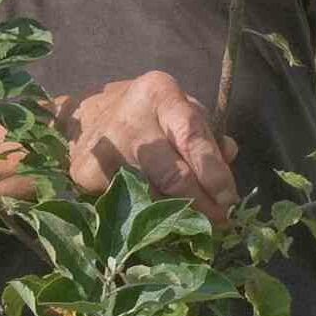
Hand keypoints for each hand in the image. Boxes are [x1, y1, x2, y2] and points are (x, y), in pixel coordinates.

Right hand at [55, 70, 237, 223]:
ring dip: (180, 214)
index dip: (215, 174)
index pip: (193, 137)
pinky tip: (161, 218)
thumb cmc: (146, 115)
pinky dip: (150, 216)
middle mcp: (130, 118)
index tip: (229, 198)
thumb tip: (229, 156)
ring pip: (154, 196)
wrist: (86, 118)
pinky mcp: (86, 173)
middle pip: (174, 175)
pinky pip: (129, 205)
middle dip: (203, 203)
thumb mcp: (179, 110)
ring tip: (196, 221)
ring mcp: (105, 147)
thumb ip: (208, 133)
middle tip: (220, 220)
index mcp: (159, 94)